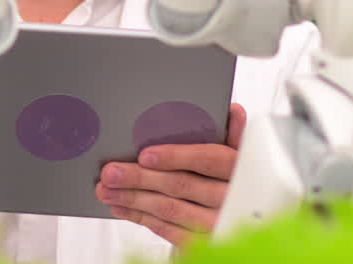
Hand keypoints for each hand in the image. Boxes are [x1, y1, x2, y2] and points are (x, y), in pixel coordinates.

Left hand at [94, 103, 246, 246]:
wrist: (246, 226)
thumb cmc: (235, 182)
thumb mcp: (242, 158)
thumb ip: (234, 135)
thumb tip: (232, 110)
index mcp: (241, 169)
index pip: (210, 159)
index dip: (176, 156)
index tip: (145, 155)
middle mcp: (231, 198)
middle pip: (181, 185)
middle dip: (140, 178)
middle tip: (111, 172)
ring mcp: (217, 222)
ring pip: (169, 209)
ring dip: (133, 198)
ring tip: (106, 189)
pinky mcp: (203, 242)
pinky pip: (168, 231)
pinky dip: (141, 217)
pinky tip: (121, 207)